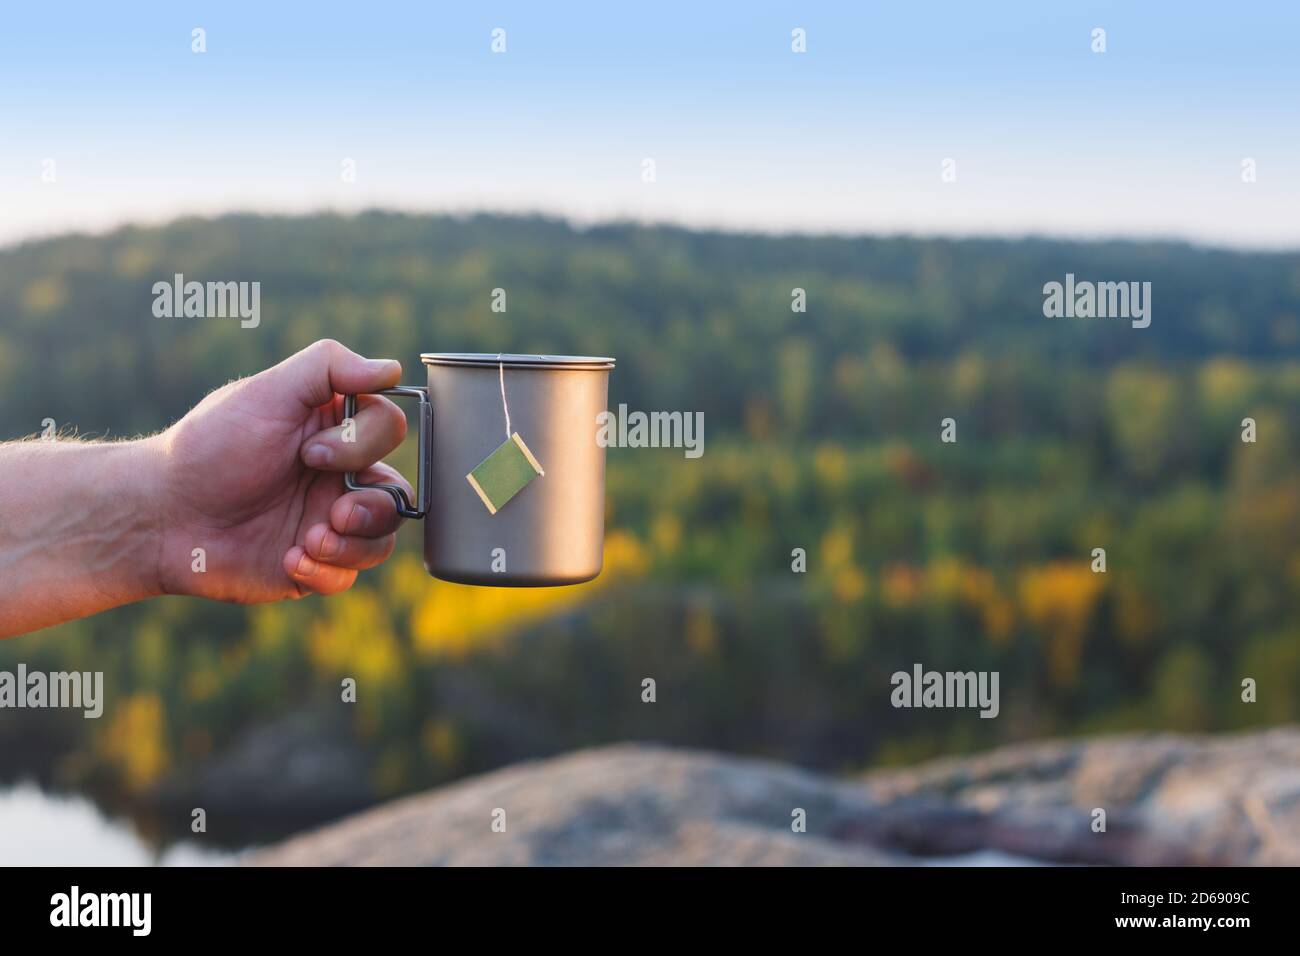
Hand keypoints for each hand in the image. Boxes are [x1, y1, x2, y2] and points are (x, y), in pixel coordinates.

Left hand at [155, 339, 411, 601]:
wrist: (162, 516)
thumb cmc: (210, 448)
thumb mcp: (267, 392)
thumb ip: (329, 367)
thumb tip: (393, 368)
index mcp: (332, 431)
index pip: (389, 429)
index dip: (362, 444)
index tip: (308, 452)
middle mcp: (337, 476)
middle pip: (398, 492)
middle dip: (372, 505)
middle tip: (332, 510)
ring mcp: (326, 524)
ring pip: (382, 539)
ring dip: (355, 543)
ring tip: (310, 541)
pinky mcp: (310, 567)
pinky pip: (348, 578)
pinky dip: (325, 572)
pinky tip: (288, 560)